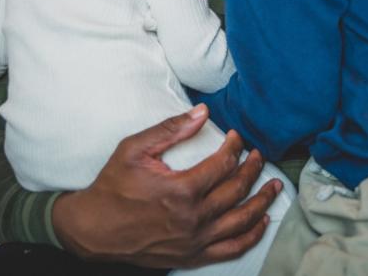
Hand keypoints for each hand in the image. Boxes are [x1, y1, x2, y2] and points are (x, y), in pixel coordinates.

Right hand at [52, 104, 281, 266]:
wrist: (93, 229)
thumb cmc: (112, 186)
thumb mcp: (134, 149)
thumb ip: (171, 129)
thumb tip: (202, 111)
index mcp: (181, 190)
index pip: (223, 164)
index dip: (234, 147)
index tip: (236, 137)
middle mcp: (193, 218)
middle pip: (237, 190)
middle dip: (252, 169)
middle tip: (257, 156)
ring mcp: (194, 241)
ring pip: (241, 221)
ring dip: (262, 201)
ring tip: (274, 186)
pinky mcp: (191, 255)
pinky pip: (231, 249)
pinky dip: (250, 236)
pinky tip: (261, 222)